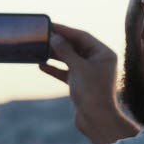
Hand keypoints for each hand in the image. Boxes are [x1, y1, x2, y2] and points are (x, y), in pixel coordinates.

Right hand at [39, 23, 139, 143]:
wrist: (96, 119)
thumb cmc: (92, 92)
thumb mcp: (77, 67)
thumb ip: (65, 51)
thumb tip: (55, 37)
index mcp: (104, 54)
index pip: (82, 36)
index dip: (65, 30)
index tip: (50, 25)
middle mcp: (98, 61)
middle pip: (76, 46)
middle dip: (59, 42)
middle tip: (43, 36)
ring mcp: (89, 72)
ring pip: (70, 58)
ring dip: (55, 55)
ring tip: (40, 49)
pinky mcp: (81, 83)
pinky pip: (66, 71)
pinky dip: (55, 68)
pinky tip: (42, 66)